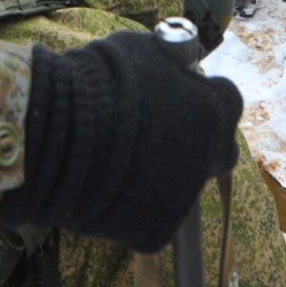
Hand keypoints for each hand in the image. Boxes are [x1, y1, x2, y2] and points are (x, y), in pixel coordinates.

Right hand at [0, 31, 241, 252]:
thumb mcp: (142, 52)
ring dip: (160, 175)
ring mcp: (182, 200)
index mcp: (210, 112)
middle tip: (163, 138)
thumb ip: (169, 65)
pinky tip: (101, 189)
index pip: (228, 103)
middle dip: (199, 145)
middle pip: (219, 154)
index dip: (204, 99)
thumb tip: (175, 66)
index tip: (184, 98)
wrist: (57, 135)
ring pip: (180, 188)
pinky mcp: (153, 234)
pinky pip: (148, 218)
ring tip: (116, 163)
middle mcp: (206, 159)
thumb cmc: (97, 82)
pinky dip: (129, 207)